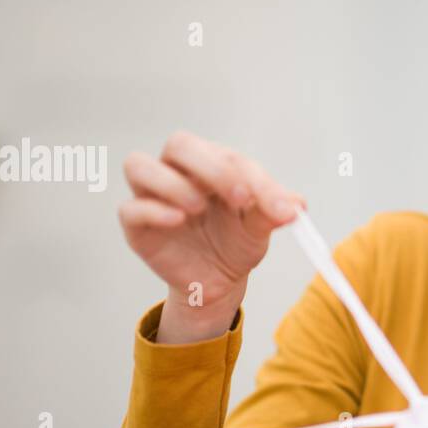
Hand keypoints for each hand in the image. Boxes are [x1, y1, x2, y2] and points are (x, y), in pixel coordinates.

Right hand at [117, 131, 305, 339]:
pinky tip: (178, 220)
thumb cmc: (236, 243)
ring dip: (172, 182)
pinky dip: (153, 210)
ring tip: (199, 207)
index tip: (280, 207)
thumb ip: (273, 212)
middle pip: (180, 145)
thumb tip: (297, 205)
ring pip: (139, 165)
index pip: (227, 156)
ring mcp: (152, 196)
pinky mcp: (136, 225)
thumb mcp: (258, 229)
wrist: (218, 281)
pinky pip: (130, 209)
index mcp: (211, 164)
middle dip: (212, 168)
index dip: (255, 179)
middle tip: (241, 196)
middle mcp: (177, 171)